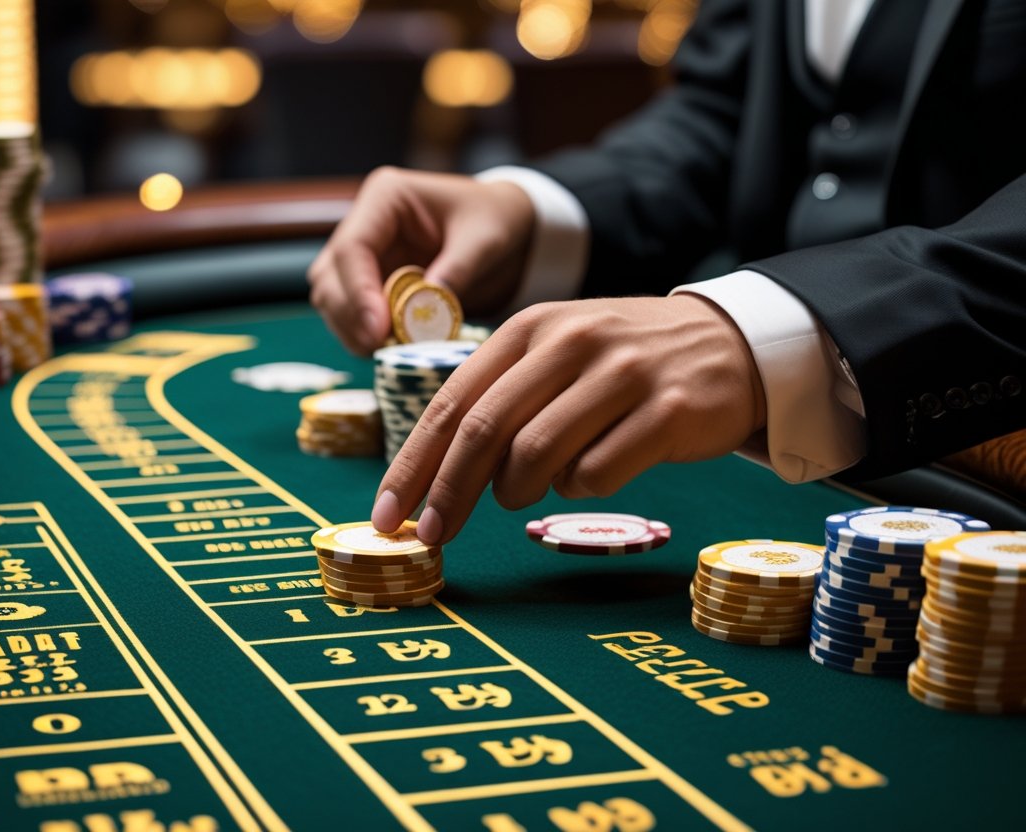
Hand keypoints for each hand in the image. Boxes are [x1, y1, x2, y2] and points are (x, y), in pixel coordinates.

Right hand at [308, 166, 535, 354]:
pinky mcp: (369, 281)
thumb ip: (457, 271)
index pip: (352, 247)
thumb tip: (424, 312)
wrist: (502, 225)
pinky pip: (350, 312)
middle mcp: (364, 222)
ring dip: (351, 329)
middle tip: (379, 348)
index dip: (358, 292)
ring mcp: (363, 254)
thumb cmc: (494, 219)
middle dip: (350, 316)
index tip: (378, 331)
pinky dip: (363, 334)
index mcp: (386, 197)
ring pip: (331, 297)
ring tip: (386, 351)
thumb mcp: (485, 240)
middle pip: (330, 275)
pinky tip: (389, 348)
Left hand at [371, 295, 767, 543]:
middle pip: (485, 430)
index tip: (389, 516)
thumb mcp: (558, 355)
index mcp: (532, 327)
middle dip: (448, 492)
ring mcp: (623, 373)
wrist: (731, 344)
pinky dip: (582, 487)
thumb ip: (501, 398)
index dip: (413, 463)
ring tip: (525, 491)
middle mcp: (572, 340)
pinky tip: (595, 470)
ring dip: (517, 491)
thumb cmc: (624, 362)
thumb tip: (435, 477)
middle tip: (433, 535)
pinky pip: (598, 473)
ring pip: (537, 456)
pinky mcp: (668, 411)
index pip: (453, 401)